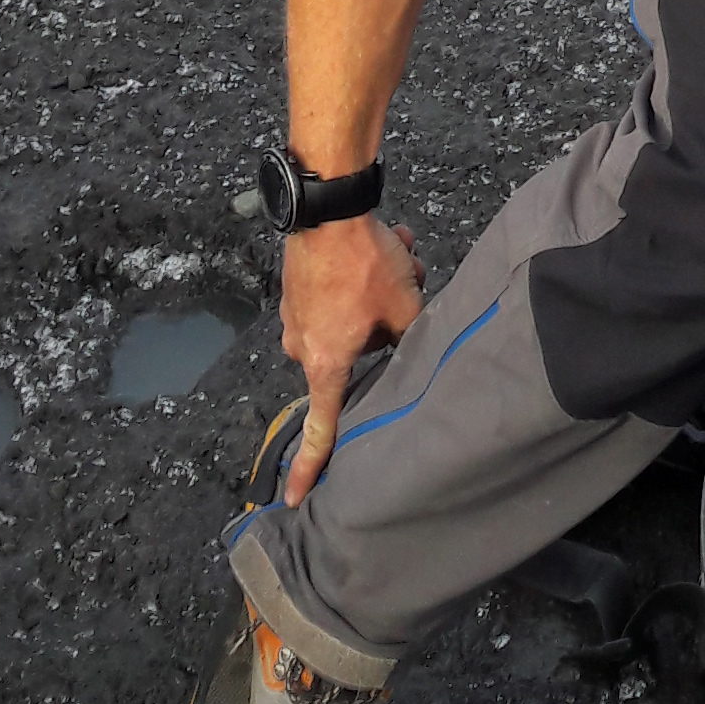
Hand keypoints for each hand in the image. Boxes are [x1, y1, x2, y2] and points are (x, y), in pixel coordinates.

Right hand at [276, 211, 423, 502]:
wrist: (327, 204)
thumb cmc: (364, 263)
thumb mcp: (404, 306)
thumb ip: (409, 338)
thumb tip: (408, 342)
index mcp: (324, 362)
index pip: (321, 426)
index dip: (311, 466)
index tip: (295, 499)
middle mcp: (302, 345)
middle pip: (357, 352)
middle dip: (387, 320)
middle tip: (409, 286)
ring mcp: (297, 315)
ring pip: (355, 314)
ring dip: (383, 287)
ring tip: (401, 255)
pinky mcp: (299, 286)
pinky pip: (341, 289)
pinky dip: (366, 270)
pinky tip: (387, 241)